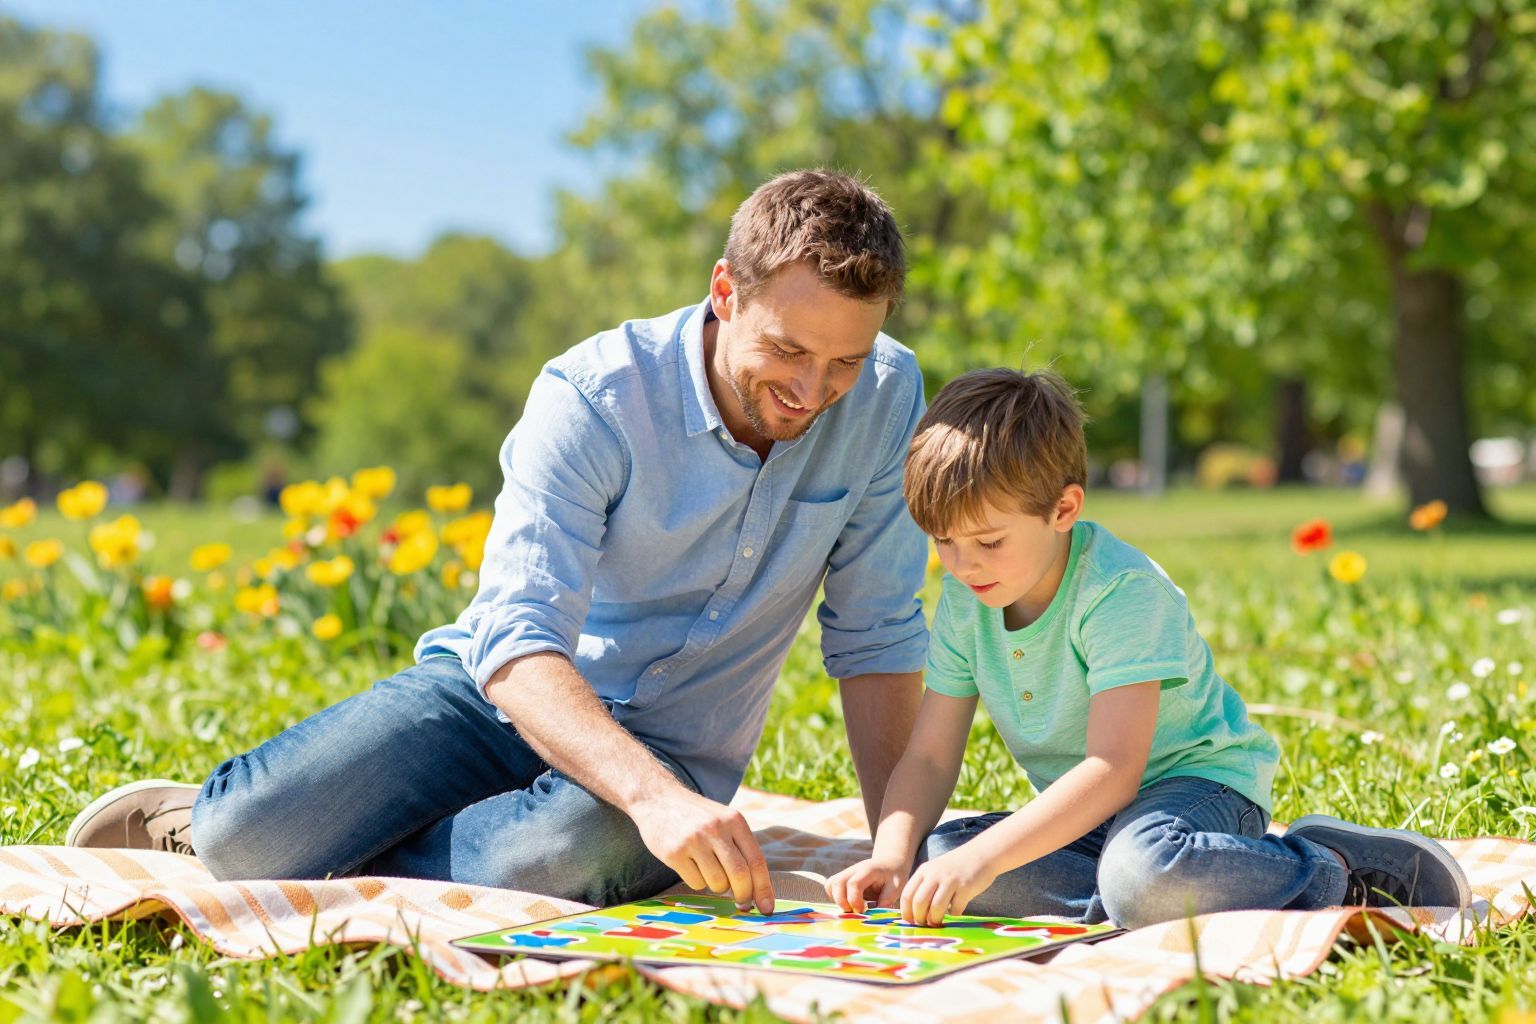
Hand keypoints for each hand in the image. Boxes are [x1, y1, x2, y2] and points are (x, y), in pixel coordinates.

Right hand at [631, 787, 774, 914]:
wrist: (658, 799)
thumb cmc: (698, 817)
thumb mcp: (724, 820)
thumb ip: (741, 848)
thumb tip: (757, 890)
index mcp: (735, 820)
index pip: (756, 861)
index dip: (763, 888)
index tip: (766, 908)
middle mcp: (716, 828)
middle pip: (739, 875)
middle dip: (743, 895)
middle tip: (741, 903)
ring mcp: (694, 840)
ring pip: (717, 883)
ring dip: (717, 886)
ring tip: (708, 870)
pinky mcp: (675, 852)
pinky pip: (696, 883)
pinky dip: (698, 881)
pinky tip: (690, 864)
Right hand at [825, 857, 905, 912]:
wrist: (889, 862)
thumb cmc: (894, 875)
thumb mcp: (897, 887)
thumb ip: (887, 899)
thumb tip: (874, 914)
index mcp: (869, 870)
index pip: (854, 884)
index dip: (854, 900)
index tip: (862, 910)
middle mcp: (854, 869)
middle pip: (837, 882)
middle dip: (841, 901)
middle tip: (854, 911)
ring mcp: (847, 872)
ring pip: (831, 884)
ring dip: (837, 899)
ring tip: (851, 907)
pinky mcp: (843, 877)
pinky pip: (830, 886)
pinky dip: (835, 896)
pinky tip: (848, 902)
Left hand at [899, 849, 995, 926]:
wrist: (982, 852)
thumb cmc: (956, 866)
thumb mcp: (936, 870)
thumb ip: (925, 886)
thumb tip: (915, 913)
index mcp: (924, 871)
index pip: (907, 895)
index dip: (906, 912)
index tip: (910, 922)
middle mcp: (934, 874)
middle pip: (919, 903)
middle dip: (920, 919)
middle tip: (924, 925)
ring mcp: (950, 880)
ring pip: (936, 908)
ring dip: (935, 920)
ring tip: (938, 923)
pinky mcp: (966, 887)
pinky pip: (955, 909)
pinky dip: (953, 916)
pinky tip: (954, 915)